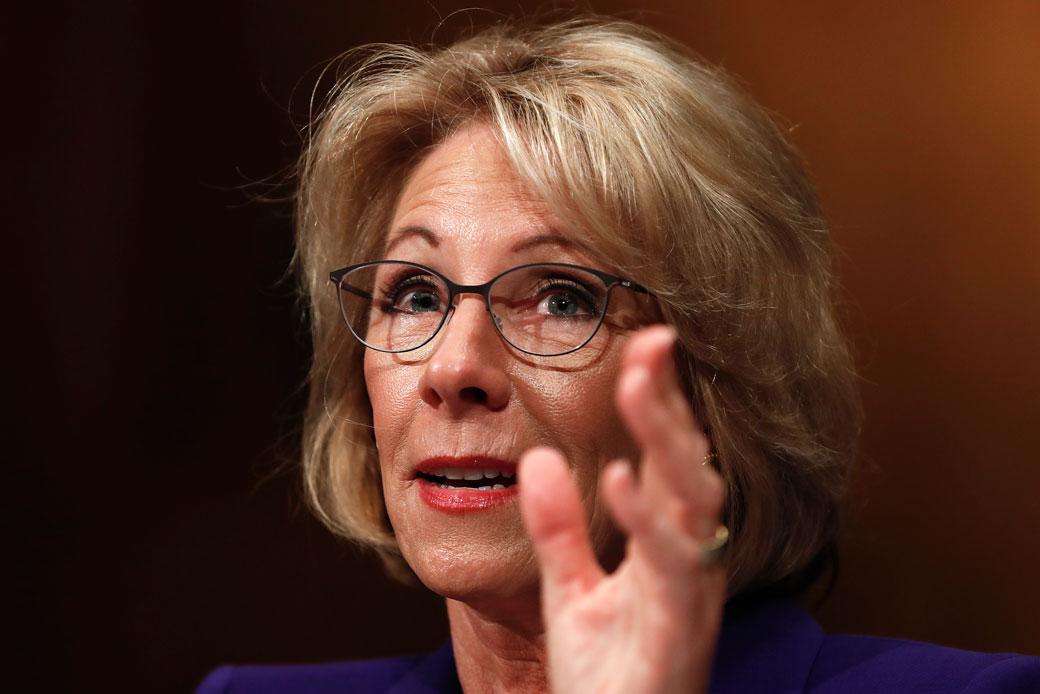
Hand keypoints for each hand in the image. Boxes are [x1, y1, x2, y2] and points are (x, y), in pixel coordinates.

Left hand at [519, 325, 726, 693]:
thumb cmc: (606, 678)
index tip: (642, 347)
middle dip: (670, 405)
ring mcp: (689, 596)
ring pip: (692, 505)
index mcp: (669, 549)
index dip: (660, 404)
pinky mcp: (678, 632)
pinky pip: (671, 569)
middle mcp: (690, 564)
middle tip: (651, 342)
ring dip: (667, 442)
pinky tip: (623, 479)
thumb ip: (558, 528)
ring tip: (639, 387)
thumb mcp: (572, 590)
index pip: (670, 461)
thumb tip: (537, 460)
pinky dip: (650, 521)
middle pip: (689, 469)